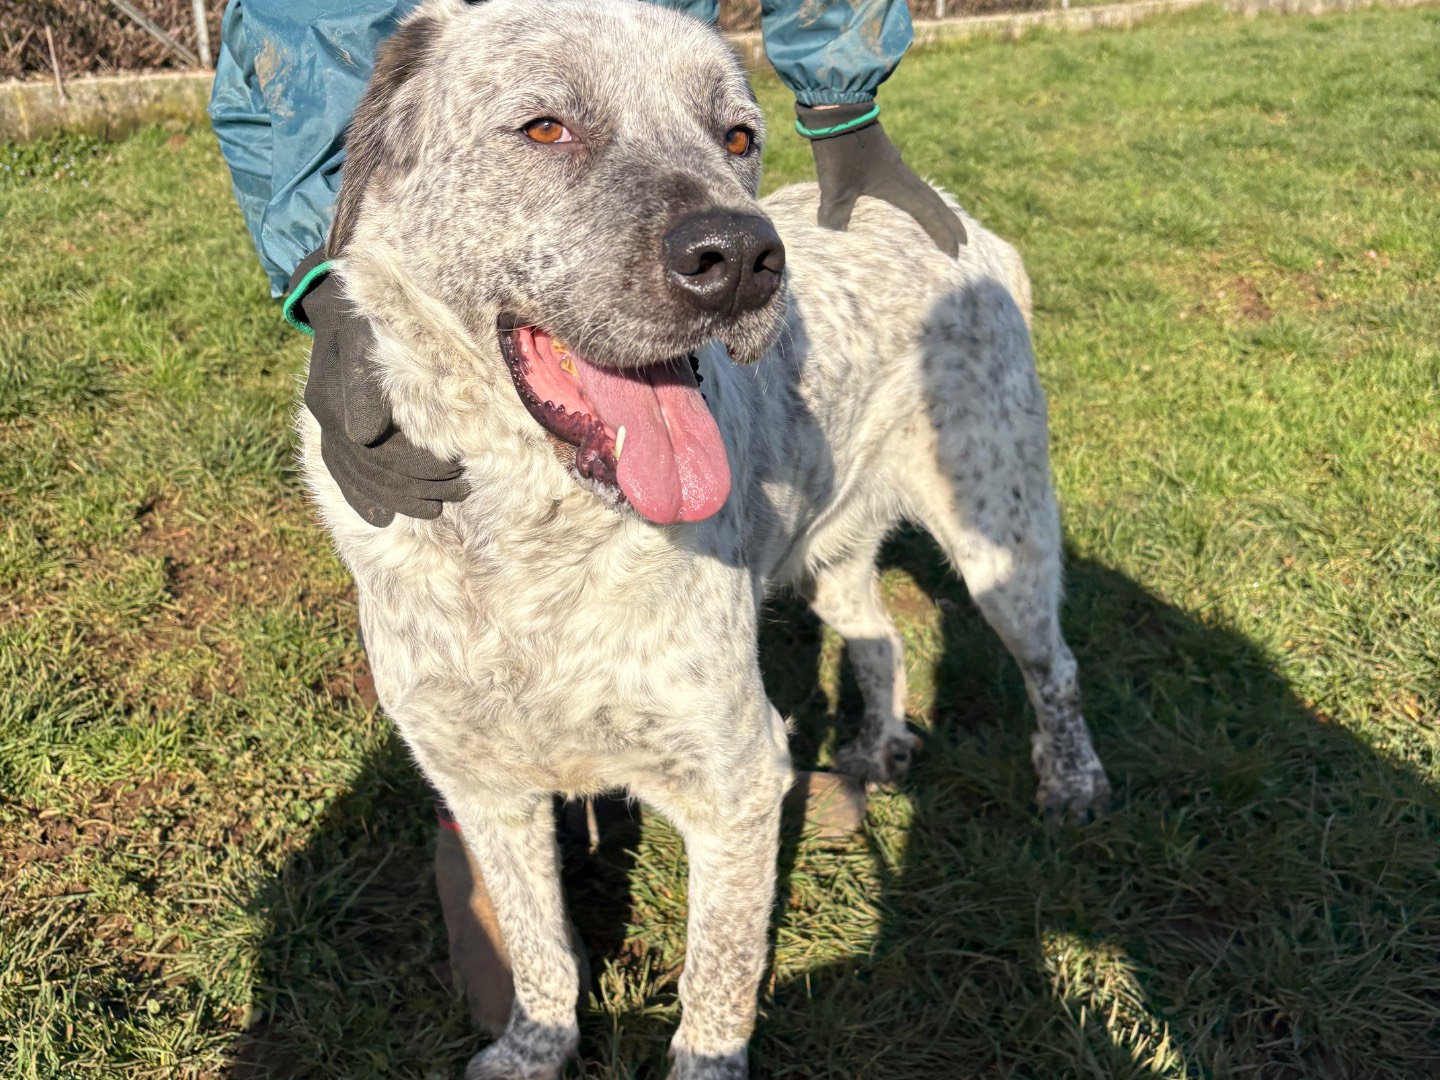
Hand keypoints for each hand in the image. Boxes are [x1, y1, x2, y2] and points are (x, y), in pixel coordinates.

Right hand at [286, 251, 469, 526]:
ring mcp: (328, 423)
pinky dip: (363, 497)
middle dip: (414, 486)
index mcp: (331, 397)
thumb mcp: (363, 336)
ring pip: (357, 476)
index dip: (413, 469)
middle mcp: (325, 415)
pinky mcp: (336, 426)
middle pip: (368, 470)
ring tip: (434, 509)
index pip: (372, 452)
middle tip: (457, 492)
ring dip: (397, 497)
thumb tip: (365, 437)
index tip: (451, 472)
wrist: (338, 295)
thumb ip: (363, 383)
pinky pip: (343, 471)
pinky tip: (381, 517)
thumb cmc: (362, 314)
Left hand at [796, 102, 965, 257]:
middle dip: (951, 223)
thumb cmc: (839, 148)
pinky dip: (922, 197)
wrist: (836, 107)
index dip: (943, 234)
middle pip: (936, 202)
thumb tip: (833, 240)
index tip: (956, 254)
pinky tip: (912, 200)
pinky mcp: (885, 159)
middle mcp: (903, 175)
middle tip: (966, 241)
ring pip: (926, 192)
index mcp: (898, 184)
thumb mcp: (835, 186)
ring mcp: (896, 165)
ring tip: (948, 224)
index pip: (928, 214)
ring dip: (940, 210)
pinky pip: (913, 184)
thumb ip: (835, 215)